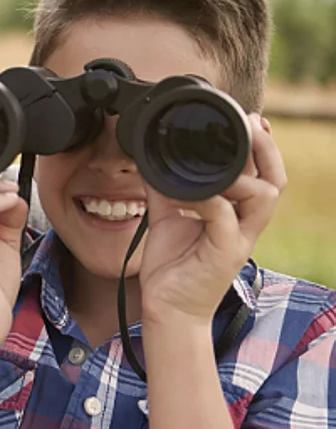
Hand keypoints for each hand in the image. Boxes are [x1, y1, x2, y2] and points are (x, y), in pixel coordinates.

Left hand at [139, 114, 285, 324]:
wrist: (167, 309)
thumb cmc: (173, 267)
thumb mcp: (168, 218)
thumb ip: (166, 190)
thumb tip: (153, 160)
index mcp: (237, 213)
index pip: (263, 174)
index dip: (262, 147)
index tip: (251, 120)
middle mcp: (245, 224)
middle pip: (275, 179)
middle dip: (267, 149)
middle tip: (250, 124)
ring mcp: (239, 239)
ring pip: (263, 196)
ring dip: (243, 173)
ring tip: (219, 160)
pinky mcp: (225, 253)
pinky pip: (225, 217)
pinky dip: (210, 200)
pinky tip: (190, 193)